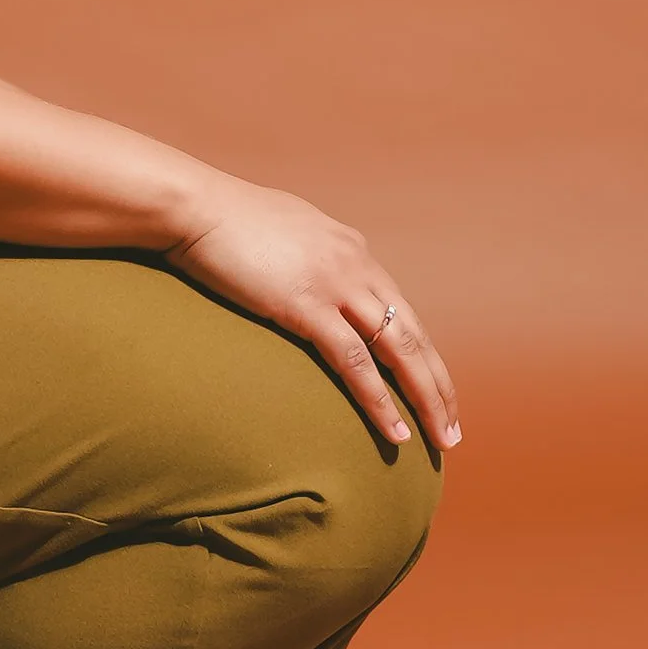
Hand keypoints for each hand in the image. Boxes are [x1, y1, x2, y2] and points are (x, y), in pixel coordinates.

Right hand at [164, 181, 458, 454]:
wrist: (194, 207)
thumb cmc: (223, 220)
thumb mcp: (282, 233)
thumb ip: (306, 255)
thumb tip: (304, 272)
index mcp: (352, 251)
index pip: (399, 311)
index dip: (420, 355)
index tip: (430, 390)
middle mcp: (356, 266)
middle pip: (413, 335)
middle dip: (438, 387)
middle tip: (452, 431)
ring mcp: (335, 285)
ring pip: (398, 350)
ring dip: (425, 399)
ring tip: (441, 441)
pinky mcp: (306, 306)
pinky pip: (354, 362)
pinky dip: (378, 399)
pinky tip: (394, 431)